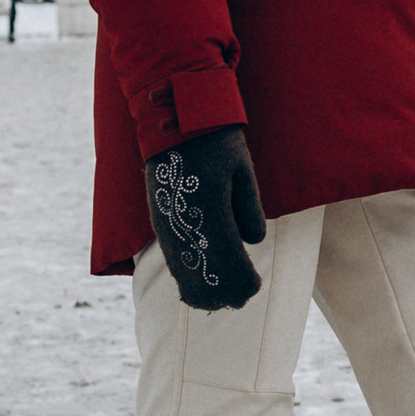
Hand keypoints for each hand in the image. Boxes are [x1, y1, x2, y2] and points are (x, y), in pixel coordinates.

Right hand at [146, 125, 266, 307]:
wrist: (175, 120)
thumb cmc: (217, 140)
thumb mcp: (243, 169)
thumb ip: (249, 208)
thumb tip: (254, 241)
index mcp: (210, 211)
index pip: (227, 263)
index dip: (242, 281)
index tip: (256, 287)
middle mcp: (184, 225)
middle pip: (203, 277)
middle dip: (225, 292)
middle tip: (245, 295)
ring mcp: (167, 226)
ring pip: (183, 274)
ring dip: (205, 289)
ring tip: (225, 295)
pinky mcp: (158, 222)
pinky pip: (171, 261)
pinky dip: (187, 277)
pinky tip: (199, 285)